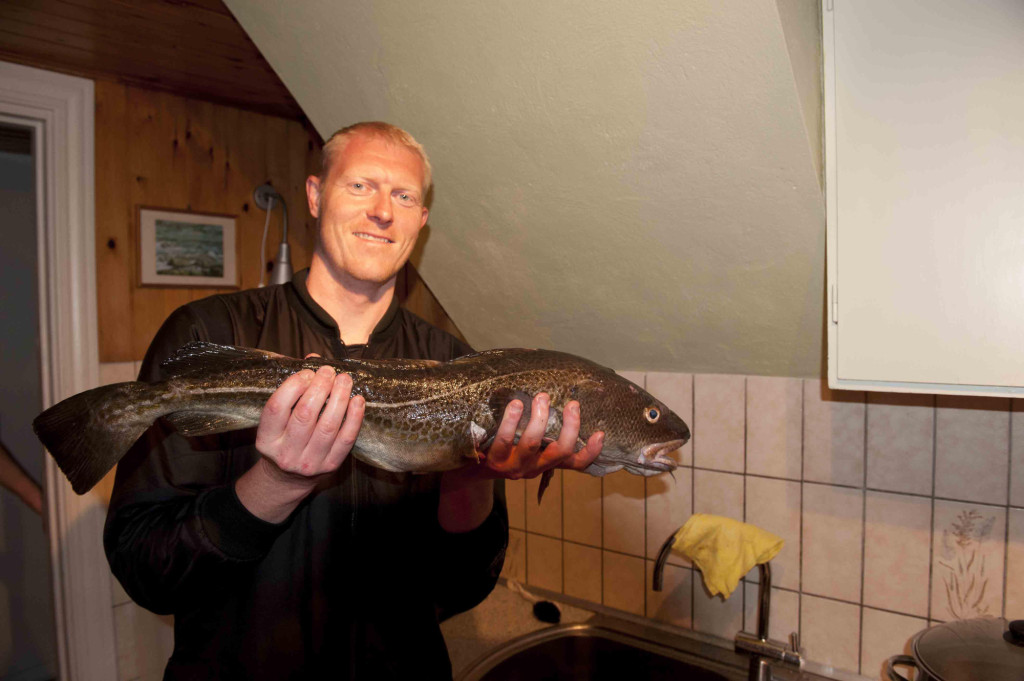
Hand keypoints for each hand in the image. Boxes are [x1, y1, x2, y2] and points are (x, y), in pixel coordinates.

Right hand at [236, 364, 363, 521]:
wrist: (289, 479)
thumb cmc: (284, 439)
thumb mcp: (278, 420)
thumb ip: (292, 390)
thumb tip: (314, 359)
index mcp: (266, 439)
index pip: (277, 408)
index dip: (294, 385)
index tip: (307, 372)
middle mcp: (285, 453)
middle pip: (305, 414)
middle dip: (320, 387)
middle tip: (329, 371)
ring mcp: (309, 462)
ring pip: (327, 426)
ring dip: (339, 398)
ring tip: (345, 380)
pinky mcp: (330, 466)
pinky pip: (346, 439)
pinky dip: (354, 418)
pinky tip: (358, 400)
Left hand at [439, 394, 602, 531]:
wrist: (468, 469)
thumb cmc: (503, 449)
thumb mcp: (526, 445)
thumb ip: (542, 430)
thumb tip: (555, 397)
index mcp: (545, 463)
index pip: (575, 463)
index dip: (590, 452)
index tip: (600, 433)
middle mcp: (534, 468)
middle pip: (560, 452)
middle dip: (569, 427)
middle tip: (572, 404)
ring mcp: (514, 466)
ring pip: (533, 444)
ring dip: (539, 419)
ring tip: (542, 397)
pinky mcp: (493, 461)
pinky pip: (505, 440)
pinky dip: (511, 421)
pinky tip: (516, 405)